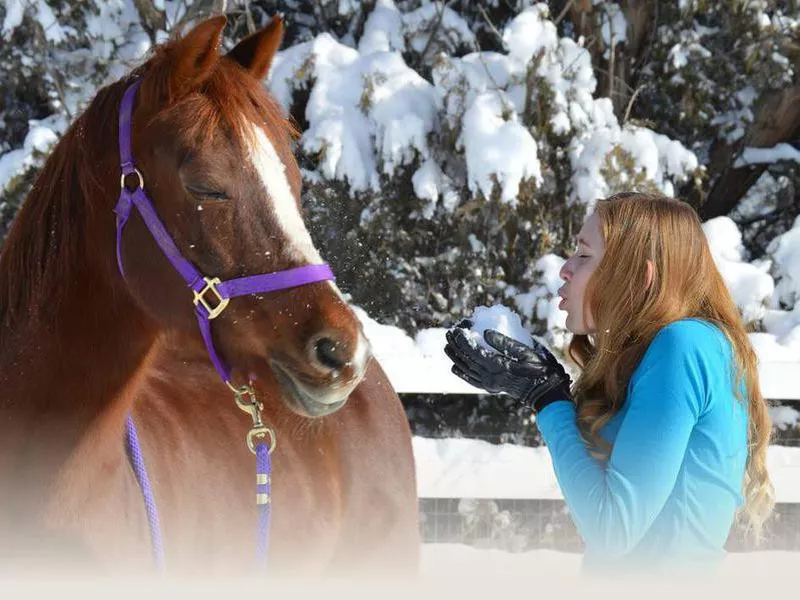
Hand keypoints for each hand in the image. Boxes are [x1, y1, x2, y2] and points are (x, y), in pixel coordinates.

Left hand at [444, 324, 571, 412]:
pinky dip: (462, 373)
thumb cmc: (540, 367)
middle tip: (449, 333)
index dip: (463, 340)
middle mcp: (492, 377)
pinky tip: (455, 367)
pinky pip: (473, 381)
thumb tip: (486, 333)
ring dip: (456, 358)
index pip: (474, 352)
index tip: (457, 329)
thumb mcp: (526, 351)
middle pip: (468, 360)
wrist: (545, 392)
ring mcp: (491, 384)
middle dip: (456, 346)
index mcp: (499, 366)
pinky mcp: (492, 388)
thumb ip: (505, 342)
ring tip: (447, 346)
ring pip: (467, 370)